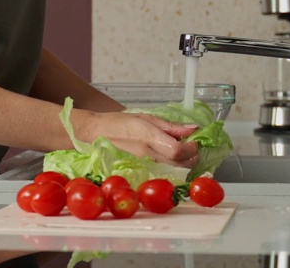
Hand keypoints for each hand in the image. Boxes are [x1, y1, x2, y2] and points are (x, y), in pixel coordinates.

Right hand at [72, 110, 200, 167]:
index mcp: (148, 136)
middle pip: (179, 164)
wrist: (94, 135)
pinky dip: (173, 167)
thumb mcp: (145, 117)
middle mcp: (147, 154)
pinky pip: (163, 172)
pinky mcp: (141, 171)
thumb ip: (170, 126)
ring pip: (174, 170)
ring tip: (182, 151)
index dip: (192, 148)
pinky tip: (170, 159)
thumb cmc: (118, 123)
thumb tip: (192, 129)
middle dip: (192, 157)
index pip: (178, 149)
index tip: (195, 141)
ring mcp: (143, 165)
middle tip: (192, 147)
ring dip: (184, 163)